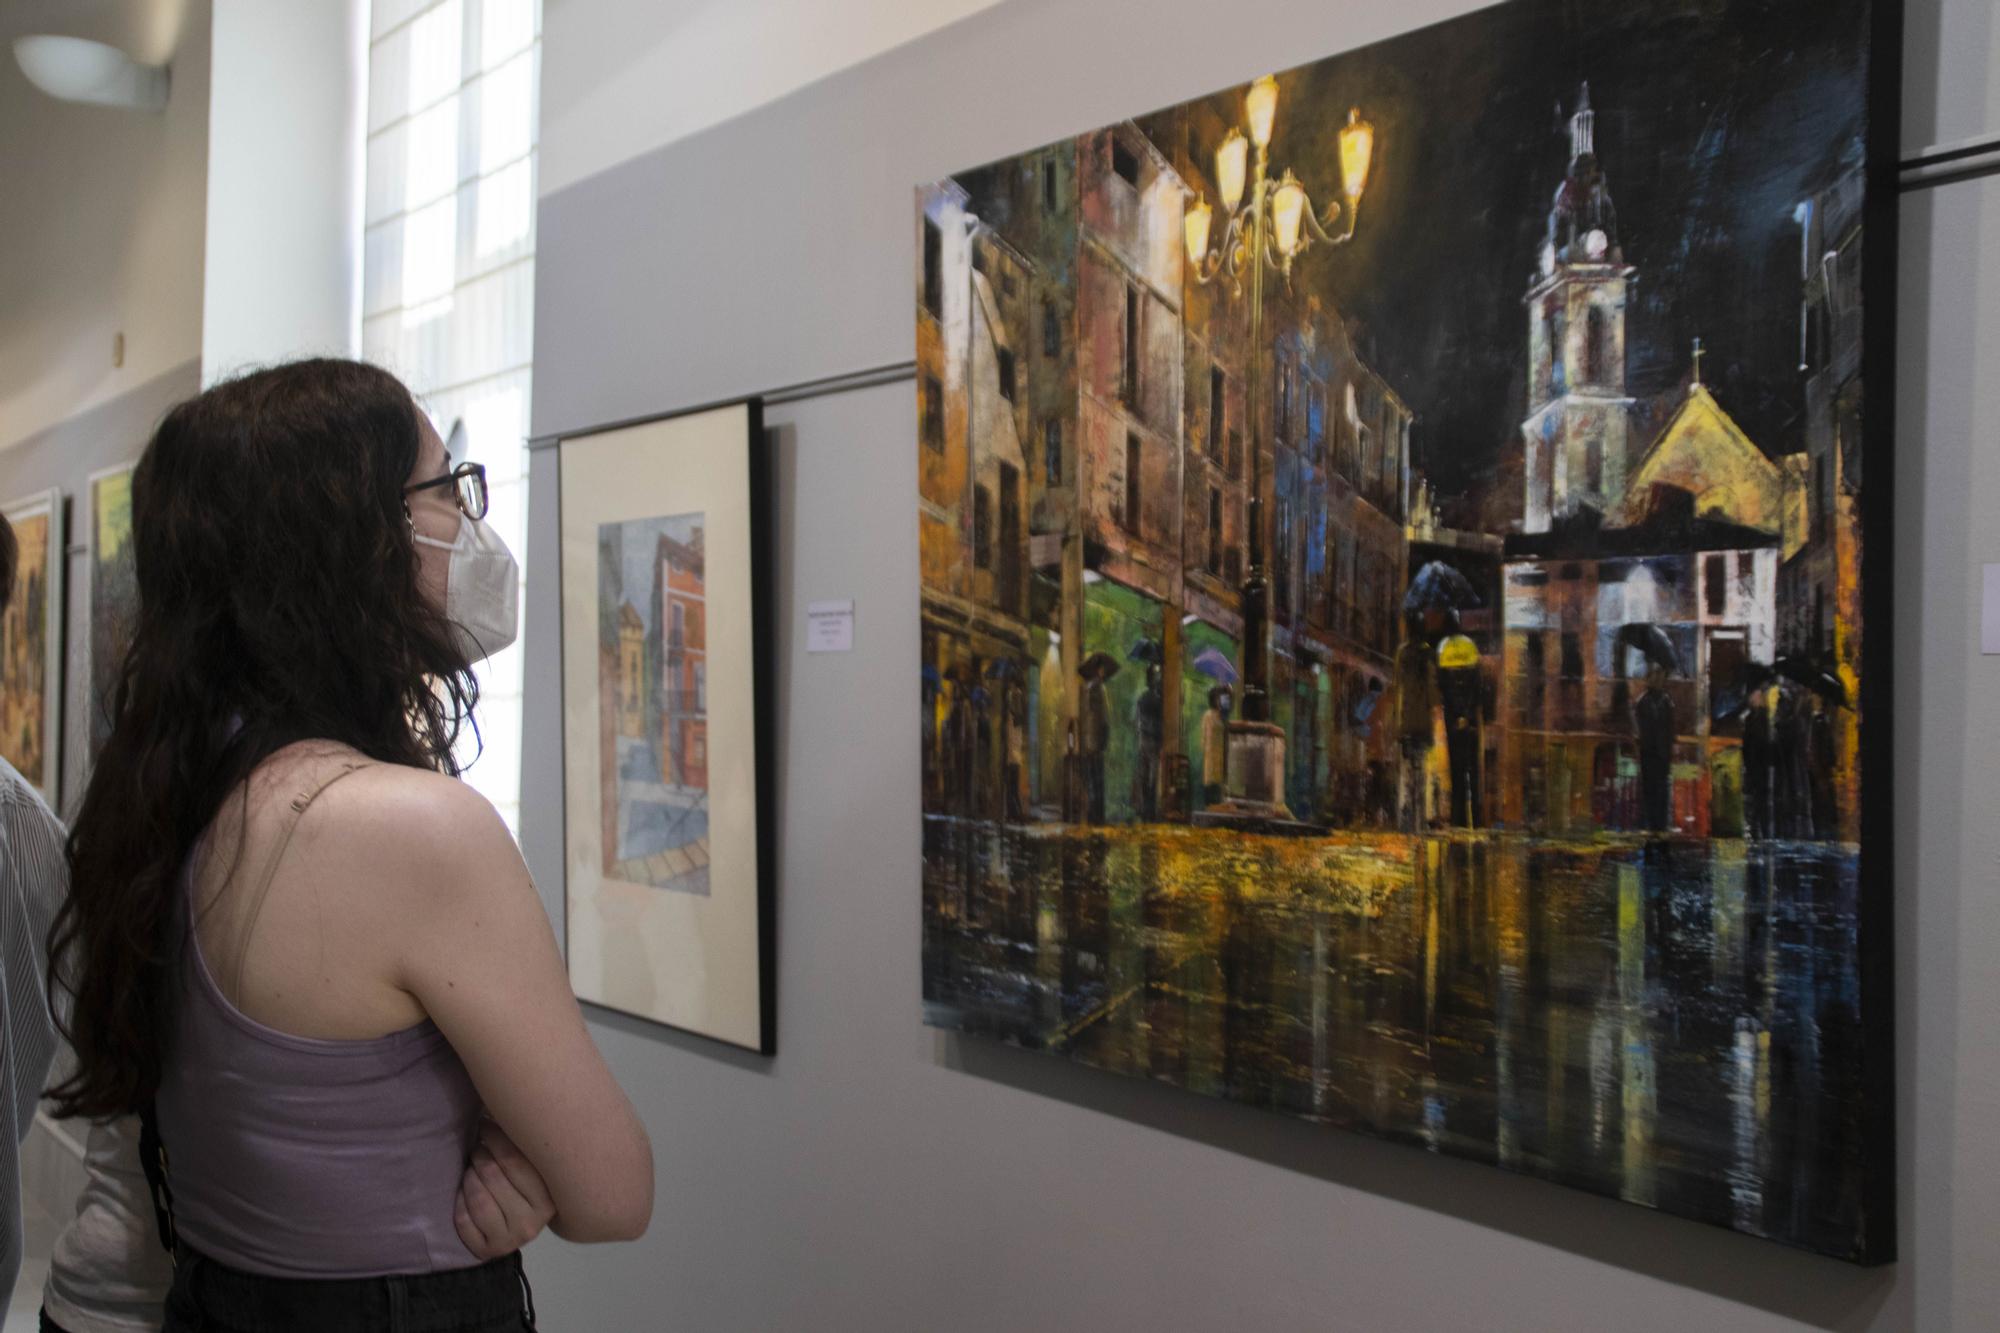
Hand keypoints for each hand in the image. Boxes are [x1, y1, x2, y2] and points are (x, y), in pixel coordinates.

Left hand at [454, 1118, 556, 1258]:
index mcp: (549, 1198)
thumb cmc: (523, 1186)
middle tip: (477, 1148)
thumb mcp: (531, 1167)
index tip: (484, 1125)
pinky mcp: (487, 1251)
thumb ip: (523, 1145)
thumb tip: (499, 1108)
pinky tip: (463, 1193)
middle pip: (494, 1177)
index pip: (515, 1160)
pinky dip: (459, 1202)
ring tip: (471, 1169)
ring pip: (478, 1198)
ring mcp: (510, 1240)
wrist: (515, 1230)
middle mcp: (533, 1223)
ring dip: (469, 1177)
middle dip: (480, 1156)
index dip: (494, 1138)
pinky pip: (464, 1220)